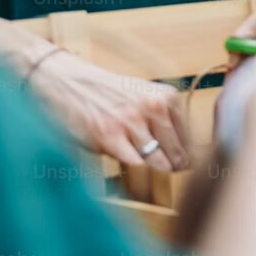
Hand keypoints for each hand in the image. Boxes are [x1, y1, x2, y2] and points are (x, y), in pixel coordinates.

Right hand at [25, 48, 191, 170]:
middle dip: (174, 167)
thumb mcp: (144, 95)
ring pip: (157, 161)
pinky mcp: (108, 136)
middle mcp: (153, 107)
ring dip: (153, 171)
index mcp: (166, 96)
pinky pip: (133, 164)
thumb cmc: (107, 93)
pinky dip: (131, 168)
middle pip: (176, 153)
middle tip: (170, 173)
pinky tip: (127, 161)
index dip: (187, 155)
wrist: (67, 82)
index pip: (188, 137)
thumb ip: (164, 118)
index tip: (185, 165)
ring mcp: (131, 122)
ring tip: (149, 171)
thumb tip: (185, 155)